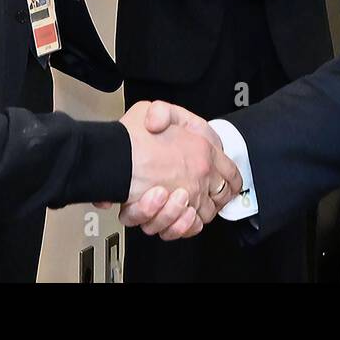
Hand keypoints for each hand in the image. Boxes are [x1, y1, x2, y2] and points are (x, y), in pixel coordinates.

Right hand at [119, 101, 241, 239]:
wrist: (109, 158)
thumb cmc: (128, 137)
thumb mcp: (150, 110)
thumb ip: (162, 113)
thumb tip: (160, 123)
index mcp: (202, 151)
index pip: (230, 172)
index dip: (230, 178)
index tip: (227, 181)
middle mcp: (197, 178)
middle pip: (219, 197)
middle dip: (211, 196)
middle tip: (197, 189)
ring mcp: (185, 199)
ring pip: (201, 215)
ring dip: (192, 209)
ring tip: (178, 198)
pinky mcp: (168, 217)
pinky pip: (183, 230)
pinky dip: (182, 226)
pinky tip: (179, 215)